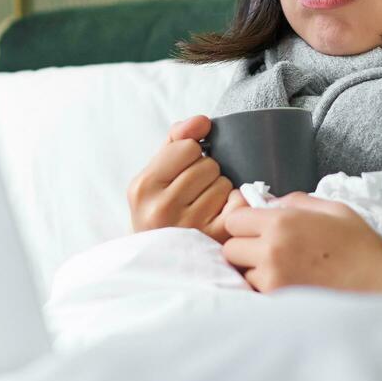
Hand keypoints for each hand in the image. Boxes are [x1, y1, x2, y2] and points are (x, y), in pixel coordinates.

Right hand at [127, 116, 236, 241]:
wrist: (157, 259)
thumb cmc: (158, 207)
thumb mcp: (155, 172)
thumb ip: (176, 139)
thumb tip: (202, 121)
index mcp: (143, 187)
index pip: (187, 147)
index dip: (189, 155)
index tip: (181, 171)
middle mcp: (162, 209)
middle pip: (208, 165)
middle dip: (205, 173)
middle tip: (193, 192)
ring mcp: (189, 228)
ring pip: (224, 184)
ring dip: (219, 190)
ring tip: (203, 205)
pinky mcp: (214, 241)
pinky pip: (238, 204)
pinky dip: (233, 205)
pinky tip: (218, 215)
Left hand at [220, 192, 381, 306]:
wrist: (381, 291)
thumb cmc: (362, 249)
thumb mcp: (335, 210)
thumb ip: (299, 201)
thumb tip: (273, 202)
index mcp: (282, 222)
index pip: (234, 219)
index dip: (245, 223)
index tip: (258, 229)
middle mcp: (270, 250)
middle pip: (230, 249)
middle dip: (245, 249)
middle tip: (268, 253)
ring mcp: (272, 281)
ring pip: (242, 275)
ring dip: (254, 273)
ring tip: (283, 273)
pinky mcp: (277, 305)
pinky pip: (256, 296)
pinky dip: (266, 292)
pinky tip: (288, 288)